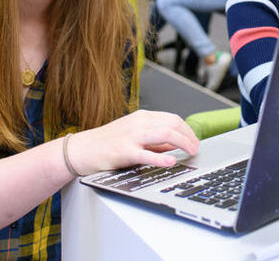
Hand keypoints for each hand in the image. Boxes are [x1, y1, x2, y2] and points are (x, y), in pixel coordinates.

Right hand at [67, 110, 199, 174]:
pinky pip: (146, 153)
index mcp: (142, 117)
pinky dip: (161, 157)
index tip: (194, 140)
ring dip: (182, 143)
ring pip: (165, 134)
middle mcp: (139, 123)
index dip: (187, 129)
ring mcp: (132, 136)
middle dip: (189, 136)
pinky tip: (170, 161)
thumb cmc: (107, 143)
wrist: (82, 149)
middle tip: (196, 148)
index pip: (172, 118)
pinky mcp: (124, 151)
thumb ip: (154, 140)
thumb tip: (174, 145)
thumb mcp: (134, 135)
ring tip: (190, 152)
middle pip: (173, 124)